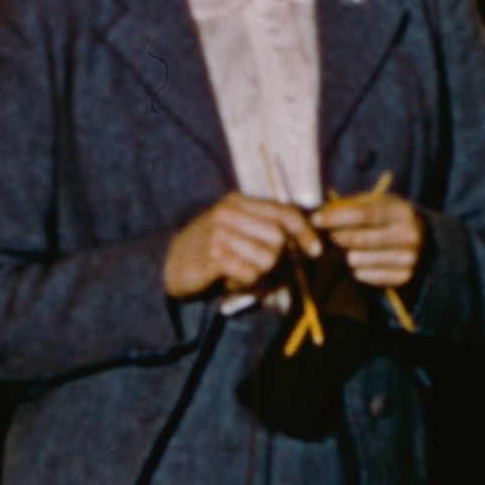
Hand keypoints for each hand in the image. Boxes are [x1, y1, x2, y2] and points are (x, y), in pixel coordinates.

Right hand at [164, 192, 309, 302]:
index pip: (283, 211)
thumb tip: (306, 245)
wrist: (168, 264)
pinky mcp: (212, 256)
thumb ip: (265, 231)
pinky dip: (245, 283)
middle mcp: (229, 212)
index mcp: (239, 201)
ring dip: (260, 274)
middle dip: (279, 260)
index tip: (316, 251)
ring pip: (267, 258)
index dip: (305, 232)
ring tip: (241, 273)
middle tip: (264, 270)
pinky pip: (249, 274)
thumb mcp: (236, 231)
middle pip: (279, 238)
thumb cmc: (208, 249)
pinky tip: (230, 280)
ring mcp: (219, 233)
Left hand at [318, 178, 425, 296]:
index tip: (316, 219)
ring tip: (349, 251)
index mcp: (401, 211)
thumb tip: (322, 212)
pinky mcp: (405, 276)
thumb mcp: (377, 203)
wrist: (421, 238)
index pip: (364, 214)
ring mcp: (409, 257)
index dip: (337, 217)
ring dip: (349, 256)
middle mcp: (409, 234)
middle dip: (339, 238)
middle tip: (328, 237)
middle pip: (362, 239)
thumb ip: (352, 206)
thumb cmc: (388, 217)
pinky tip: (359, 264)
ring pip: (363, 260)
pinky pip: (370, 277)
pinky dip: (360, 271)